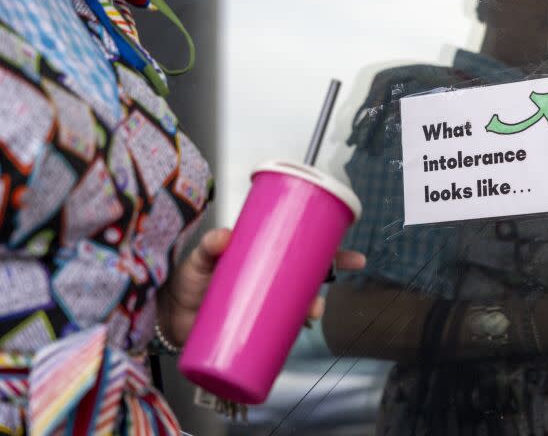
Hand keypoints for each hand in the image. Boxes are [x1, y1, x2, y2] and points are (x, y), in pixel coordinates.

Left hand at [156, 228, 366, 345]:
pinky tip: (296, 338)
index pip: (304, 252)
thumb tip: (224, 236)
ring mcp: (264, 307)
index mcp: (264, 259)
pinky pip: (281, 334)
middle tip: (328, 291)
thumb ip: (209, 246)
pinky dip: (291, 337)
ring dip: (311, 312)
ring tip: (309, 314)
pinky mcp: (255, 330)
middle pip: (309, 280)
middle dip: (329, 284)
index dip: (332, 254)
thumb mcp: (199, 259)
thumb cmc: (186, 281)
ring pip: (299, 308)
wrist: (165, 314)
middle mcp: (270, 282)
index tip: (354, 258)